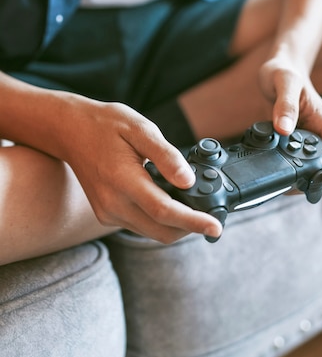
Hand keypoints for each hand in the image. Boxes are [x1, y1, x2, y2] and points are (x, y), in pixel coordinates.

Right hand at [58, 95, 221, 242]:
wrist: (70, 130)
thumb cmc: (105, 124)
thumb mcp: (140, 128)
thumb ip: (166, 155)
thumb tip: (188, 180)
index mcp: (123, 181)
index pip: (165, 212)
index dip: (194, 221)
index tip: (216, 226)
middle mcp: (113, 204)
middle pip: (162, 231)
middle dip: (190, 226)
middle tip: (210, 211)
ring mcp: (108, 212)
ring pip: (152, 232)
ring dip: (175, 225)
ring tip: (192, 203)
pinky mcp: (106, 214)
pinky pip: (140, 225)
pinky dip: (159, 220)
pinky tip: (168, 199)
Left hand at [259, 57, 321, 194]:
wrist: (277, 69)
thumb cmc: (283, 71)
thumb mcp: (283, 82)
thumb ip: (285, 104)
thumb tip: (284, 130)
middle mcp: (318, 131)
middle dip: (316, 181)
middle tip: (295, 191)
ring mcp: (304, 138)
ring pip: (309, 166)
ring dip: (299, 179)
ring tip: (281, 188)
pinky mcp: (290, 141)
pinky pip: (292, 161)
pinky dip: (285, 171)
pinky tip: (272, 177)